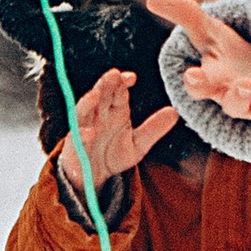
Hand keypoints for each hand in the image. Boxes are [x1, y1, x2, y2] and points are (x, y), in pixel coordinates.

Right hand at [54, 65, 178, 198]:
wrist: (94, 176)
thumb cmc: (113, 154)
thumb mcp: (138, 144)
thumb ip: (154, 129)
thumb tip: (175, 112)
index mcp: (115, 110)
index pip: (118, 91)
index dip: (122, 82)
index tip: (131, 78)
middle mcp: (99, 115)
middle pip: (100, 94)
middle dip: (105, 84)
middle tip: (113, 74)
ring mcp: (84, 128)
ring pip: (84, 111)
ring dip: (88, 102)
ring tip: (95, 95)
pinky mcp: (75, 146)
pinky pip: (77, 139)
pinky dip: (81, 135)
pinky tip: (88, 133)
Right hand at [145, 0, 250, 124]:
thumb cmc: (233, 56)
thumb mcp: (212, 32)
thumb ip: (185, 15)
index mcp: (217, 82)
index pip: (201, 88)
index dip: (197, 84)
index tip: (194, 75)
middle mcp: (239, 98)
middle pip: (234, 105)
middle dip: (237, 97)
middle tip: (242, 84)